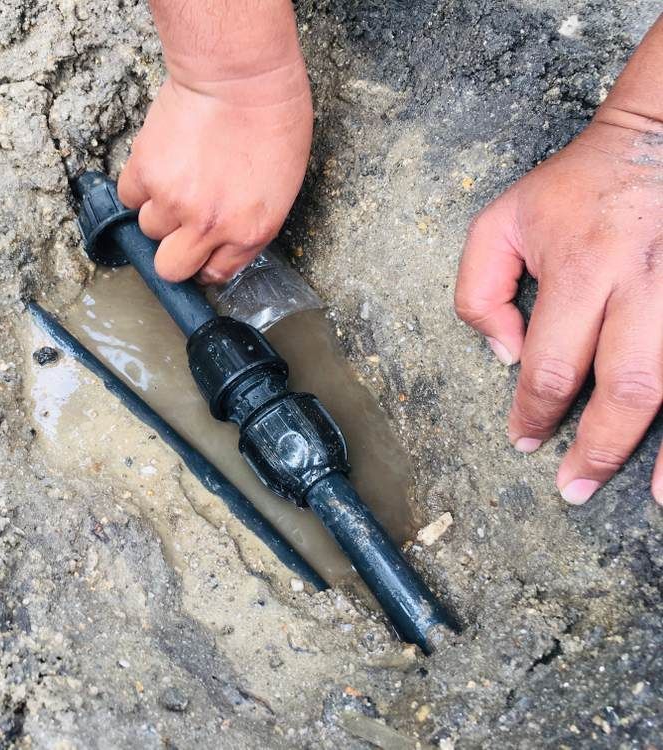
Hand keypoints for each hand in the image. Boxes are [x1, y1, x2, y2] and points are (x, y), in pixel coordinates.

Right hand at [118, 58, 312, 283]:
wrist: (240, 75)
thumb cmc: (272, 115)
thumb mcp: (283, 185)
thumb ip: (251, 221)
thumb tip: (224, 238)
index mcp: (249, 231)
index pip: (215, 273)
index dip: (205, 262)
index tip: (202, 251)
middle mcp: (209, 225)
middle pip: (171, 268)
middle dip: (174, 250)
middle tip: (180, 225)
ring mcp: (174, 201)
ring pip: (149, 229)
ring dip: (158, 210)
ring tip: (177, 177)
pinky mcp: (146, 173)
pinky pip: (130, 196)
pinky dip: (140, 184)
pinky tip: (160, 162)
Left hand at [455, 108, 662, 504]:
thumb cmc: (578, 185)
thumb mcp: (501, 220)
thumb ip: (479, 290)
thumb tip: (502, 355)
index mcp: (581, 268)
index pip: (551, 364)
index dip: (534, 413)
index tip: (526, 440)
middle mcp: (643, 283)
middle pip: (626, 386)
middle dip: (600, 447)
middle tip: (577, 487)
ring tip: (659, 499)